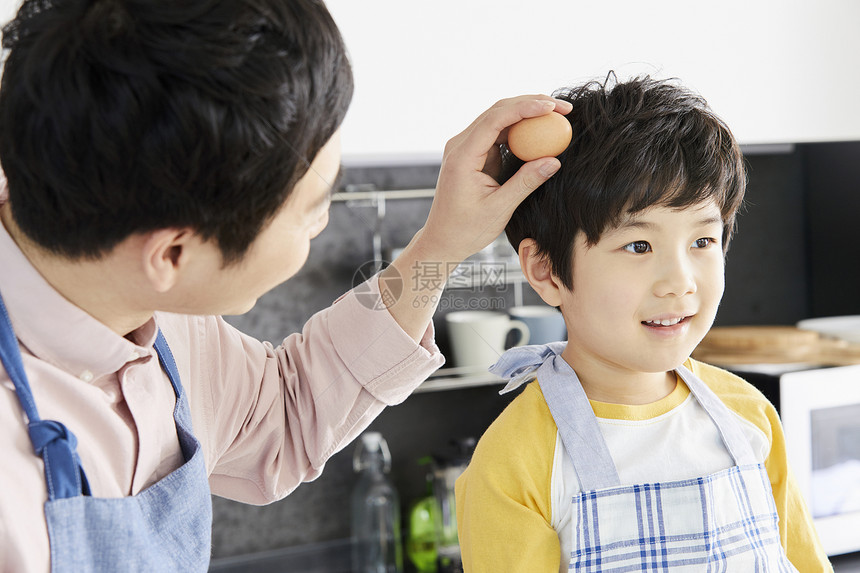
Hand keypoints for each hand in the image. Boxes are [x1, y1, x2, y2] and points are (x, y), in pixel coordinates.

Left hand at [415, 95, 571, 264]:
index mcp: (462, 156)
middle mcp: (460, 145)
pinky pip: (498, 133)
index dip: (525, 108)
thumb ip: (526, 182)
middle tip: (563, 108)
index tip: (551, 107)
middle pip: (498, 111)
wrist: (443, 239)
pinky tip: (541, 131)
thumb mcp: (499, 208)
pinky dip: (521, 130)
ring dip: (528, 114)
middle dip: (531, 104)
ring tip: (557, 116)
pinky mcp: (474, 152)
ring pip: (499, 118)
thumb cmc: (466, 229)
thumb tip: (554, 161)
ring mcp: (466, 147)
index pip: (495, 120)